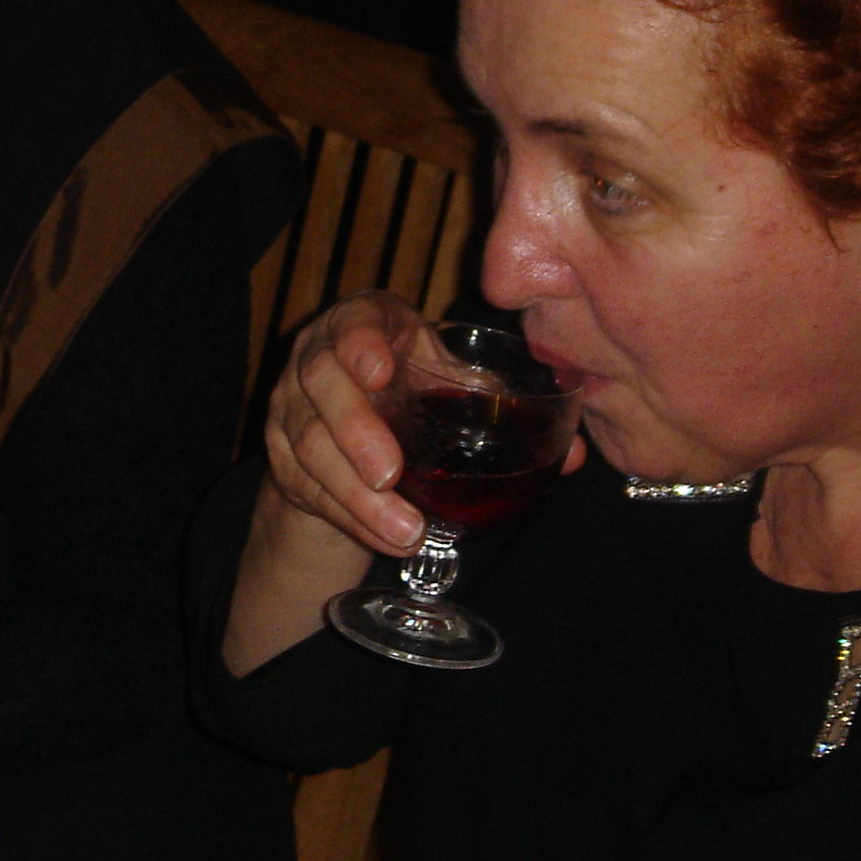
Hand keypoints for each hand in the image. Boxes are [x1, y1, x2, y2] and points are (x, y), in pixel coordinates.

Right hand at [226, 293, 587, 676]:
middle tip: (390, 473)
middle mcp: (316, 359)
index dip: (359, 343)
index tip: (382, 370)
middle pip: (319, 384)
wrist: (352, 430)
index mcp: (364, 324)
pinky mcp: (284, 458)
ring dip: (356, 494)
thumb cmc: (412, 392)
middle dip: (354, 430)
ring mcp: (291, 408)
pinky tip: (388, 539)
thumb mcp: (450, 385)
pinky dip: (350, 518)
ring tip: (406, 529)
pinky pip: (308, 488)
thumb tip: (576, 455)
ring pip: (309, 445)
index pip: (350, 320)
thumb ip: (503, 407)